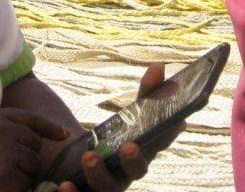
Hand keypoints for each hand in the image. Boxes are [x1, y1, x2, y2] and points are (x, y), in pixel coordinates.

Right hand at [0, 107, 68, 191]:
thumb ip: (0, 133)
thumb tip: (34, 141)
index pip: (28, 118)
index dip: (48, 128)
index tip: (63, 135)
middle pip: (33, 144)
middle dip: (26, 160)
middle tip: (2, 173)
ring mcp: (3, 151)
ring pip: (31, 166)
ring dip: (21, 178)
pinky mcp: (4, 175)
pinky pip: (24, 185)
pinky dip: (15, 191)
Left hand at [58, 63, 185, 191]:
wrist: (77, 170)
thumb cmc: (112, 141)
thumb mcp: (126, 117)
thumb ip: (144, 94)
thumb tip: (159, 65)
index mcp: (141, 152)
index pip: (159, 143)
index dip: (169, 134)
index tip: (179, 121)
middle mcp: (127, 174)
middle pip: (137, 171)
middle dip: (134, 160)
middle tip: (129, 145)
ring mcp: (107, 189)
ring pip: (107, 190)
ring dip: (99, 175)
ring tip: (89, 157)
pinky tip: (65, 186)